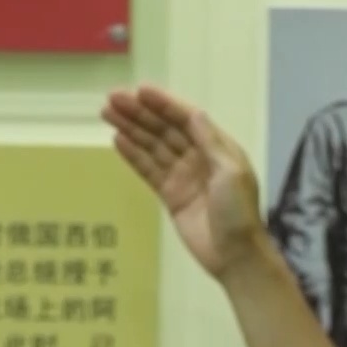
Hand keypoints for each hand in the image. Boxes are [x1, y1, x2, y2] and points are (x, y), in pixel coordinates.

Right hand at [102, 85, 268, 278]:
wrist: (235, 255)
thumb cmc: (239, 212)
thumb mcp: (231, 171)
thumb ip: (210, 141)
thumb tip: (192, 112)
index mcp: (218, 148)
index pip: (186, 118)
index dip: (163, 103)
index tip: (139, 91)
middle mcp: (199, 158)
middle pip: (165, 129)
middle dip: (140, 113)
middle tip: (112, 99)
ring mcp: (183, 176)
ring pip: (153, 147)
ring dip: (132, 129)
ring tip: (108, 113)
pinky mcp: (170, 196)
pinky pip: (149, 170)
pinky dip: (133, 155)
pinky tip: (117, 141)